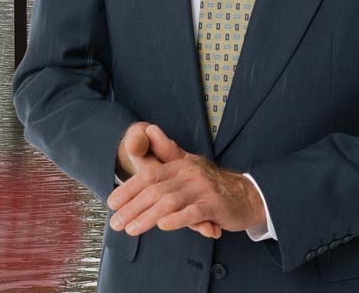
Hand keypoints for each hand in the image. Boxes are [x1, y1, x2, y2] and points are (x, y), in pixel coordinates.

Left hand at [109, 125, 264, 237]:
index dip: (128, 188)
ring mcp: (202, 190)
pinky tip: (163, 226)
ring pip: (169, 202)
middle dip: (132, 207)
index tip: (111, 202)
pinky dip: (177, 219)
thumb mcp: (187, 164)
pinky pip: (194, 212)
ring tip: (131, 229)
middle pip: (154, 190)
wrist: (246, 195)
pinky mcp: (215, 206)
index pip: (148, 175)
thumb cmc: (210, 183)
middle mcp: (189, 174)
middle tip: (116, 223)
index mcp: (179, 164)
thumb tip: (149, 129)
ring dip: (147, 217)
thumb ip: (166, 151)